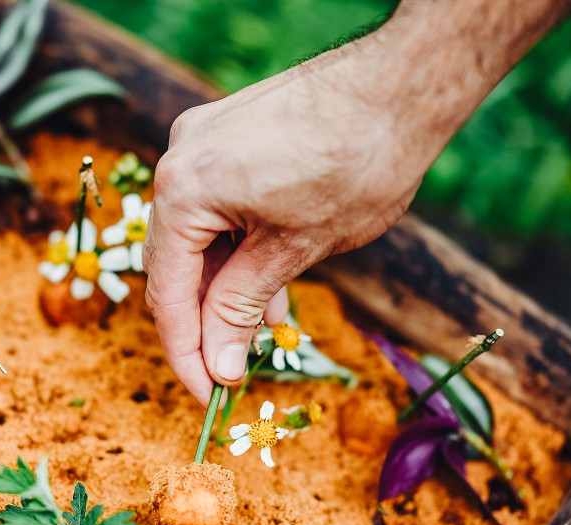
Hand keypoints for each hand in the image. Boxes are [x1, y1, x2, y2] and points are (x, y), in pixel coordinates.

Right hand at [143, 37, 424, 404]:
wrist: (403, 84)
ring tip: (264, 325)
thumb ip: (241, 308)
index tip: (207, 394)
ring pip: (196, 237)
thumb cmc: (357, 162)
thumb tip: (217, 364)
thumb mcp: (294, 251)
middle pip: (173, 264)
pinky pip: (214, 208)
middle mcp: (178, 161)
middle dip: (204, 320)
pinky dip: (235, 248)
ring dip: (223, 286)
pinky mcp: (225, 137)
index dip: (185, 352)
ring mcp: (201, 143)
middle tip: (232, 366)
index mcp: (185, 190)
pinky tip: (267, 280)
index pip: (168, 292)